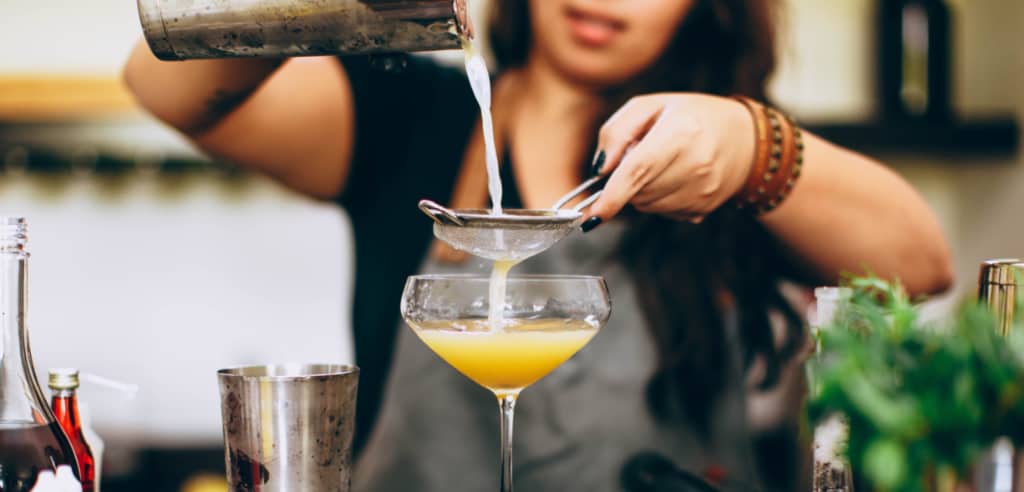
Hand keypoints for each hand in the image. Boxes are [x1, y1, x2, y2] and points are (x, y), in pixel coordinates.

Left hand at [586, 93, 754, 226]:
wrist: (745, 140)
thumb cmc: (691, 116)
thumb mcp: (651, 106)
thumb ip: (616, 132)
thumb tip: (599, 170)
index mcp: (681, 132)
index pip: (638, 170)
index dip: (613, 195)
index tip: (594, 214)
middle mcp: (695, 165)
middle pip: (637, 191)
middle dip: (626, 180)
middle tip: (642, 155)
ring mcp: (702, 191)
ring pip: (646, 205)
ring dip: (641, 190)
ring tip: (663, 164)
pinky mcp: (703, 209)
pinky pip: (662, 212)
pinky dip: (658, 199)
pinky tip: (675, 178)